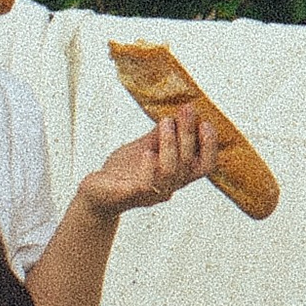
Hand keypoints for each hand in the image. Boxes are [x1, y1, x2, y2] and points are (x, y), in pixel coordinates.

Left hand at [76, 106, 217, 217]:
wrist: (96, 193)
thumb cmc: (122, 171)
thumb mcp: (143, 148)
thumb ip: (159, 136)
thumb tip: (177, 114)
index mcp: (175, 176)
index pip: (203, 166)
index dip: (210, 147)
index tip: (206, 122)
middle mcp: (168, 187)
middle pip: (188, 164)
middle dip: (189, 134)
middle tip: (186, 110)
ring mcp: (150, 194)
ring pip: (171, 172)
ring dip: (171, 144)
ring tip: (166, 122)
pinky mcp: (130, 195)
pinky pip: (146, 185)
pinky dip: (149, 167)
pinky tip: (147, 151)